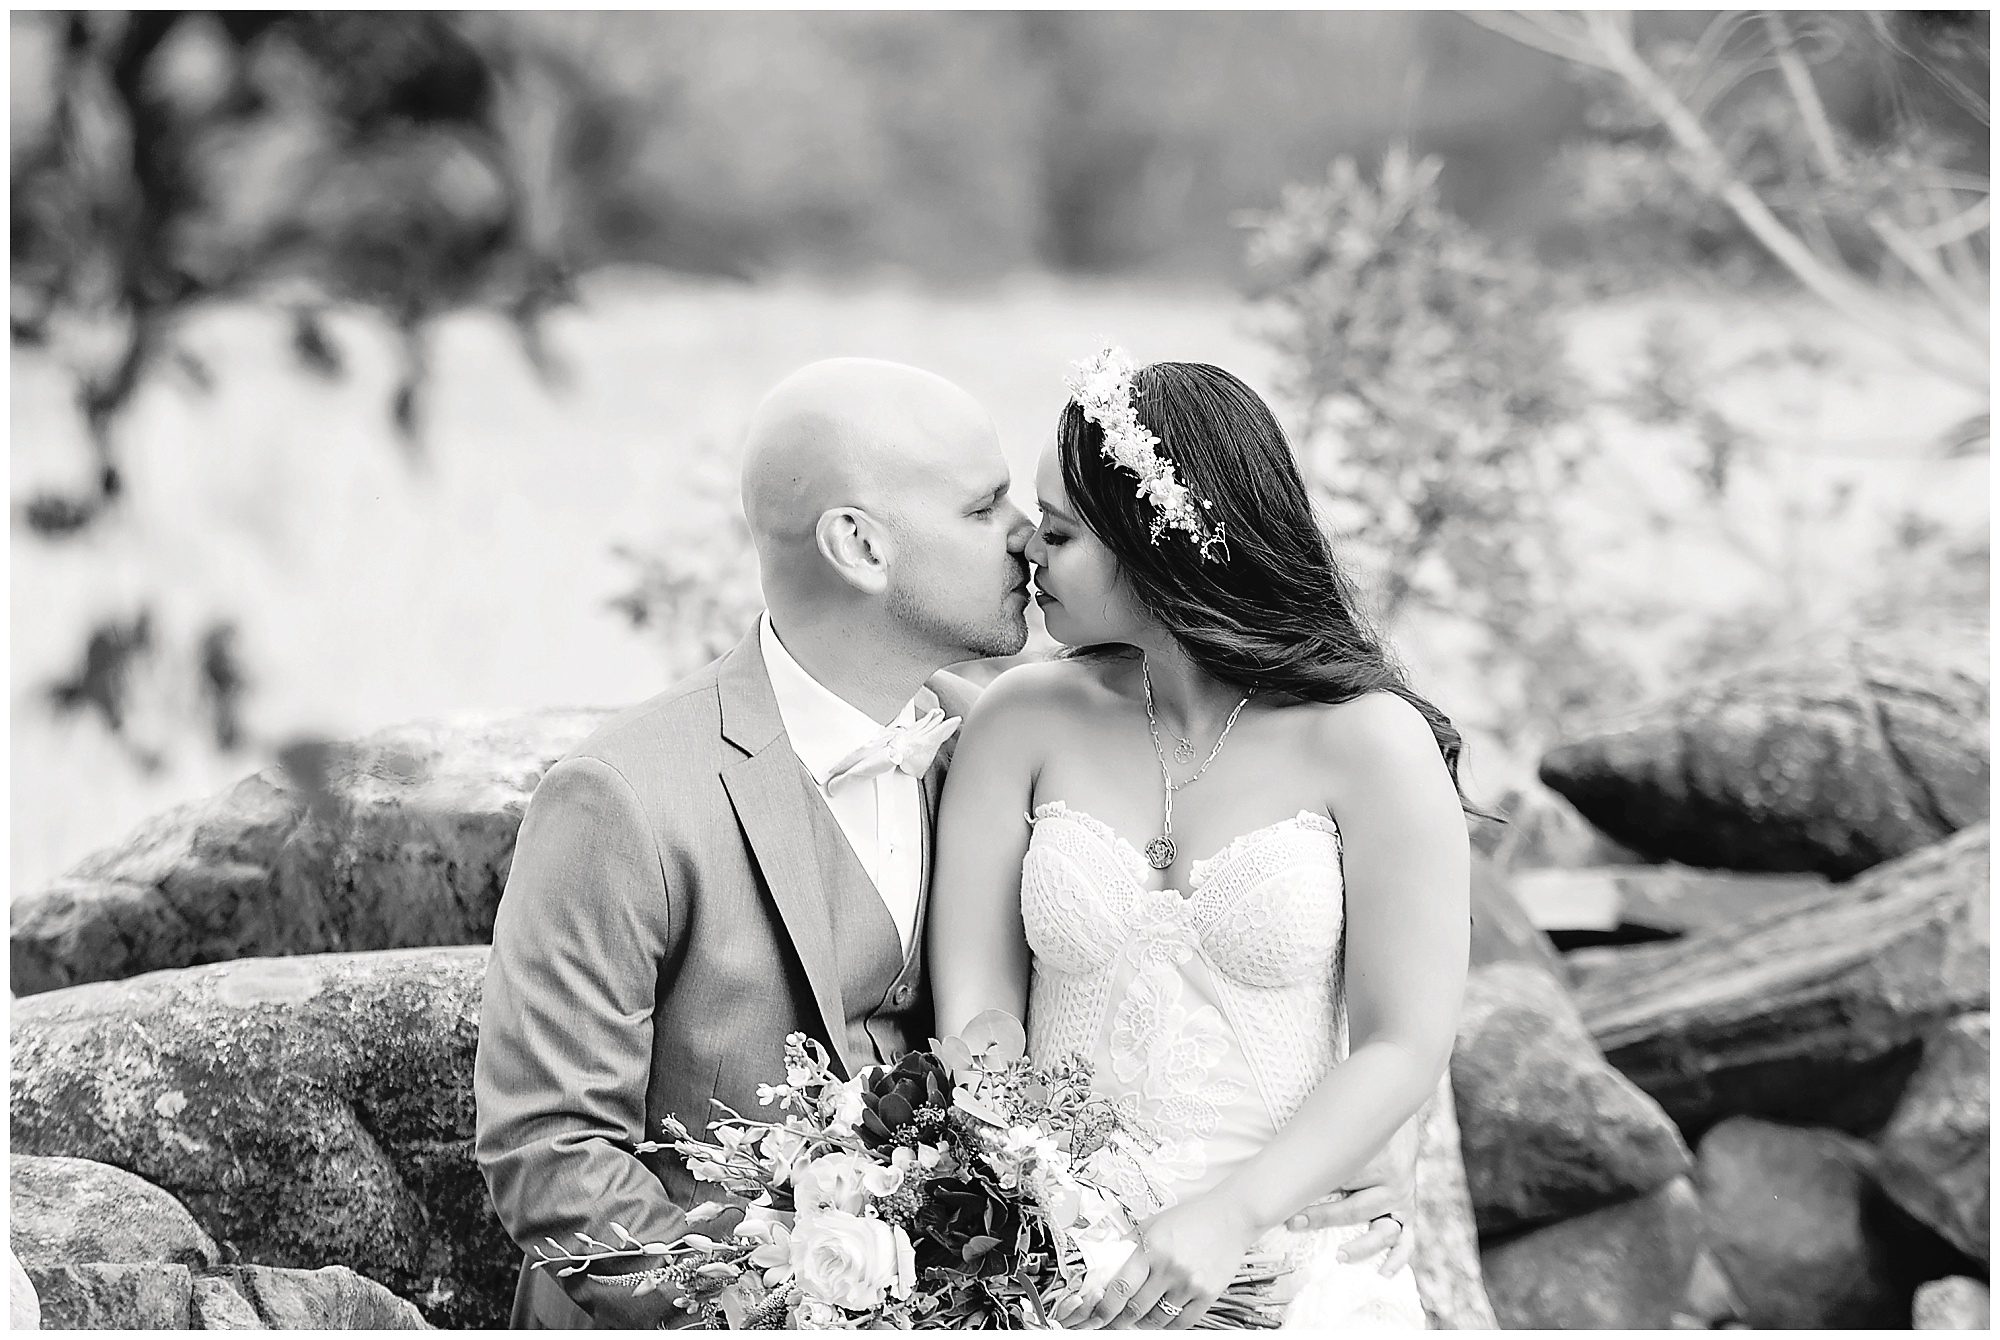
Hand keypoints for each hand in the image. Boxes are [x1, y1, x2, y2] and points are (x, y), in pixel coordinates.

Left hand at [1064, 1192, 1262, 1330]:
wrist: (1230, 1218)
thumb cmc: (1190, 1219)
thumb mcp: (1152, 1225)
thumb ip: (1128, 1246)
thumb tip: (1104, 1268)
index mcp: (1151, 1248)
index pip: (1119, 1288)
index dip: (1104, 1308)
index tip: (1096, 1317)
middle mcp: (1169, 1267)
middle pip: (1136, 1308)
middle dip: (1120, 1320)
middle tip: (1113, 1323)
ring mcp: (1189, 1283)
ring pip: (1157, 1319)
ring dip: (1144, 1324)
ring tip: (1137, 1320)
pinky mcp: (1208, 1295)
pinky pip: (1182, 1322)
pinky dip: (1168, 1325)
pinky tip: (1162, 1319)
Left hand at [1285, 1115, 1418, 1276]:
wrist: (1392, 1109)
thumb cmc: (1360, 1124)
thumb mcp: (1344, 1133)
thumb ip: (1323, 1151)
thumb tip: (1284, 1168)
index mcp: (1377, 1159)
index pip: (1341, 1182)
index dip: (1311, 1193)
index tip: (1288, 1203)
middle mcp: (1393, 1182)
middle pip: (1356, 1208)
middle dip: (1324, 1217)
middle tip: (1295, 1223)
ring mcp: (1402, 1199)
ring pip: (1382, 1231)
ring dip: (1360, 1246)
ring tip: (1340, 1255)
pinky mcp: (1407, 1212)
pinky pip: (1406, 1241)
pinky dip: (1396, 1259)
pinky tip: (1383, 1272)